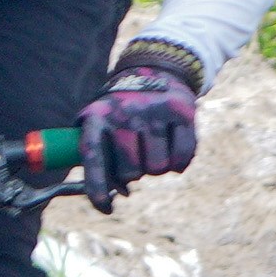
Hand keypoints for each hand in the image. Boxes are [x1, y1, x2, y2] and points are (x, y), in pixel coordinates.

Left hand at [79, 47, 200, 201]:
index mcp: (98, 117)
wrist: (156, 69)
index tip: (106, 207)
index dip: (97, 188)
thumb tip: (118, 193)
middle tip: (136, 159)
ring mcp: (154, 111)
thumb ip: (103, 159)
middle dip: (134, 174)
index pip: (93, 158)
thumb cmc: (122, 111)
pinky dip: (178, 163)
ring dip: (156, 167)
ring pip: (157, 169)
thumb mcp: (102, 124)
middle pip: (131, 171)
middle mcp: (124, 112)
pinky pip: (182, 158)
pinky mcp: (181, 111)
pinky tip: (172, 150)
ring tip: (153, 148)